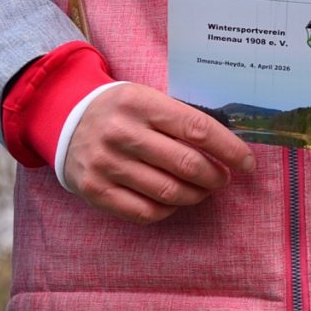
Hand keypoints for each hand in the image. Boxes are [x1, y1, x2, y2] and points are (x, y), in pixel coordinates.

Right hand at [63, 83, 253, 223]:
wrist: (63, 119)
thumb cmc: (119, 111)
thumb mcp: (145, 98)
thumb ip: (181, 117)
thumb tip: (230, 146)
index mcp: (140, 102)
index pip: (197, 128)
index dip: (230, 149)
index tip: (247, 163)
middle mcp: (122, 132)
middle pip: (187, 164)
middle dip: (215, 177)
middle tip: (222, 179)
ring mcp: (106, 163)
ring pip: (169, 193)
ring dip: (195, 195)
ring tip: (200, 190)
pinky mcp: (95, 190)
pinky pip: (145, 212)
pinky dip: (167, 210)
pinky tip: (172, 201)